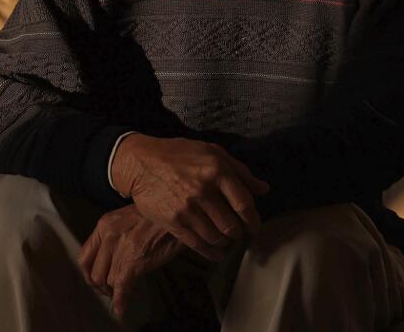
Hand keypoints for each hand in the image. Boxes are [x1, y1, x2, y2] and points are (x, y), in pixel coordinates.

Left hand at [78, 204, 183, 321]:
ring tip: (124, 294)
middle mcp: (108, 236)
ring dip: (114, 292)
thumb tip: (111, 257)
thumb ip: (114, 235)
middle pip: (94, 273)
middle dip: (101, 287)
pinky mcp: (134, 261)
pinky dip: (121, 302)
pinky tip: (122, 309)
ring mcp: (120, 249)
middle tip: (111, 292)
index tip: (96, 282)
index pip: (84, 256)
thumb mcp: (126, 218)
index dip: (88, 274)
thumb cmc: (155, 216)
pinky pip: (121, 287)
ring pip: (107, 281)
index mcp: (104, 225)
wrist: (174, 211)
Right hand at [108, 133, 265, 258]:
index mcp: (216, 170)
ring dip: (225, 242)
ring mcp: (187, 208)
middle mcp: (203, 190)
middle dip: (239, 233)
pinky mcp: (173, 222)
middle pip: (232, 226)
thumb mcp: (210, 151)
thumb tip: (263, 188)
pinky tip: (216, 253)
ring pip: (217, 237)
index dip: (253, 220)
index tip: (255, 227)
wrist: (140, 163)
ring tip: (225, 240)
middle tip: (238, 234)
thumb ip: (239, 170)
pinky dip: (212, 253)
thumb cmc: (177, 154)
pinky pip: (198, 245)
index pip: (244, 204)